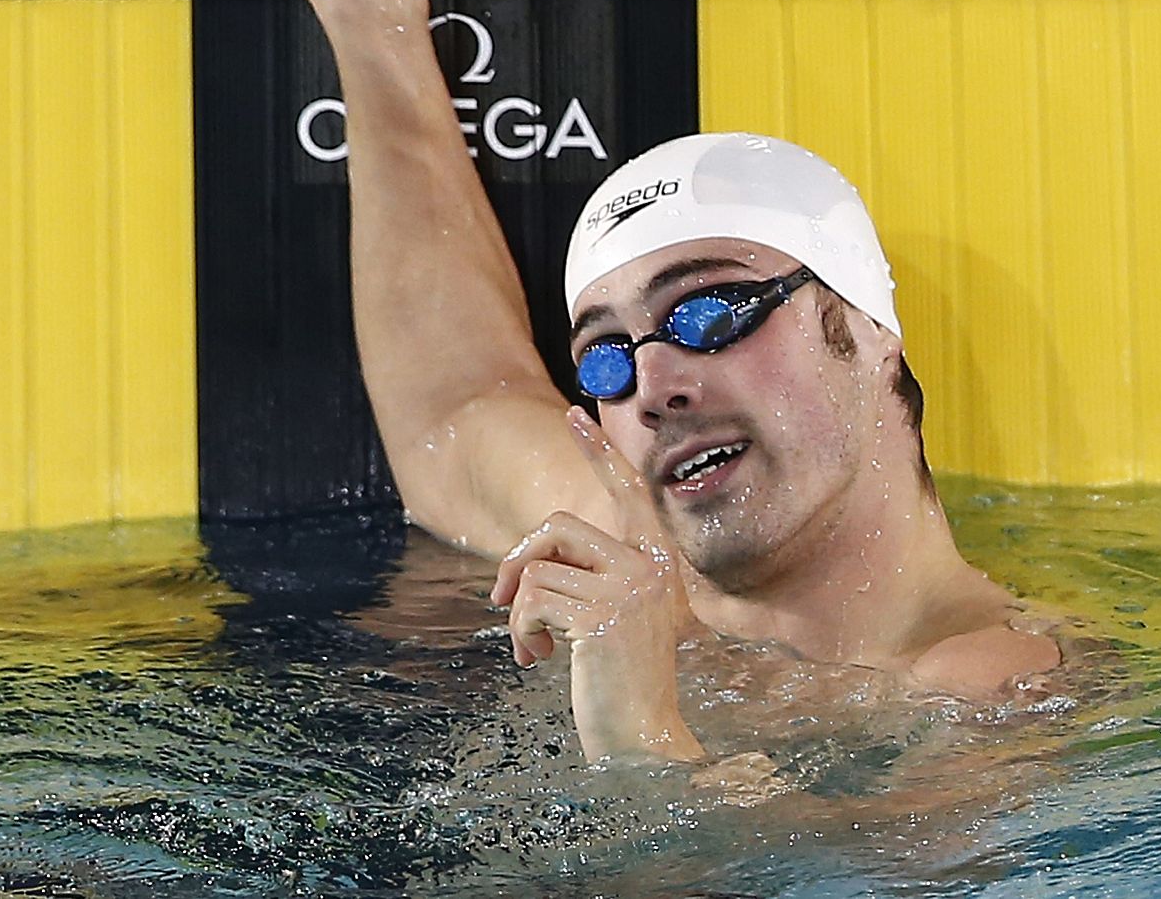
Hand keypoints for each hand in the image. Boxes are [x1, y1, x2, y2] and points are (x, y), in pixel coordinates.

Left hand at [490, 409, 704, 762]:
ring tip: (533, 649)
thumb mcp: (609, 622)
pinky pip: (532, 601)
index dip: (600, 453)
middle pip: (560, 526)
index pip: (629, 494)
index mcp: (657, 566)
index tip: (575, 416)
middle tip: (503, 599)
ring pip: (538, 571)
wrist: (643, 744)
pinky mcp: (601, 618)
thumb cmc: (620, 687)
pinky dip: (520, 631)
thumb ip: (587, 582)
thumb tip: (526, 566)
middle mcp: (650, 570)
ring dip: (519, 614)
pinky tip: (536, 661)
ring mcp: (629, 592)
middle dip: (519, 558)